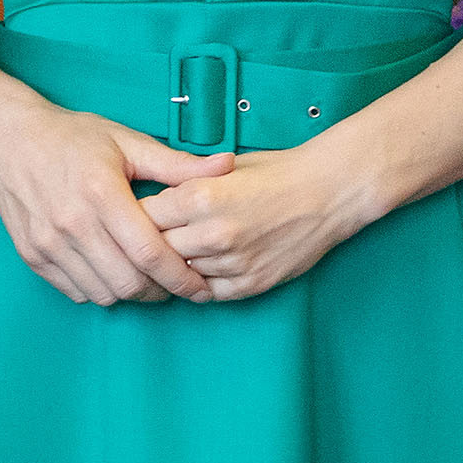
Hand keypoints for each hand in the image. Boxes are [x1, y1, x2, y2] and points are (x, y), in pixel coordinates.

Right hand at [0, 93, 229, 307]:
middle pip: (128, 283)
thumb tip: (228, 165)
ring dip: (130, 293)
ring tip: (143, 277)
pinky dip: (99, 289)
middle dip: (160, 292)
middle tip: (174, 283)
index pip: (150, 254)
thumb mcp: (127, 142)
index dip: (182, 278)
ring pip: (103, 293)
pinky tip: (110, 270)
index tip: (201, 287)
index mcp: (101, 193)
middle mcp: (71, 223)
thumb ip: (177, 164)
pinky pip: (76, 291)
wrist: (7, 140)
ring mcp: (47, 242)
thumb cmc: (71, 138)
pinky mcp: (32, 255)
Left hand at [141, 145, 372, 304]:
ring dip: (174, 265)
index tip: (134, 215)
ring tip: (174, 254)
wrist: (328, 191)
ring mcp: (234, 262)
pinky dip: (200, 283)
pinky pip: (209, 293)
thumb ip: (183, 186)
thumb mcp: (221, 169)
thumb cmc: (275, 173)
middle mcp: (213, 232)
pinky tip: (199, 269)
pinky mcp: (252, 283)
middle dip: (148, 244)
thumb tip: (147, 201)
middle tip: (145, 240)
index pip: (142, 216)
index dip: (136, 215)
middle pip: (156, 249)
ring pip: (180, 273)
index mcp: (199, 197)